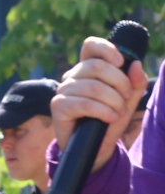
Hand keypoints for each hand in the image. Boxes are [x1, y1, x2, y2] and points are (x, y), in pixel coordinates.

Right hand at [52, 36, 149, 168]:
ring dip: (113, 101)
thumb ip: (135, 83)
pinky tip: (109, 118)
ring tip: (118, 113)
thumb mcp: (128, 100)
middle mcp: (72, 77)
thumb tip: (135, 64)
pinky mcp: (58, 107)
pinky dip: (102, 111)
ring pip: (93, 86)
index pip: (90, 46)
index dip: (106, 48)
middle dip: (119, 82)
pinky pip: (84, 103)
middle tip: (126, 99)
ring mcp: (63, 91)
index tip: (121, 62)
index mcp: (87, 69)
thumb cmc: (109, 120)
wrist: (95, 147)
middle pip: (96, 66)